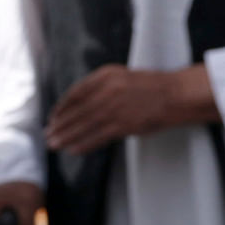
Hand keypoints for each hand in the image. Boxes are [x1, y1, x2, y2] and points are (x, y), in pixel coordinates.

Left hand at [45, 63, 213, 155]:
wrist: (177, 93)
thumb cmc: (151, 86)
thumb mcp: (121, 76)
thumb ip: (100, 86)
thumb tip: (79, 103)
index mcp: (105, 75)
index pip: (75, 93)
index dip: (62, 107)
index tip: (52, 117)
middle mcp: (107, 89)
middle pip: (76, 110)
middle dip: (60, 124)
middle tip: (47, 134)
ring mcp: (115, 107)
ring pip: (84, 125)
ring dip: (67, 136)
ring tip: (54, 144)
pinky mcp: (125, 124)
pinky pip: (99, 136)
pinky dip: (84, 143)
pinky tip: (74, 149)